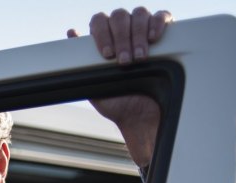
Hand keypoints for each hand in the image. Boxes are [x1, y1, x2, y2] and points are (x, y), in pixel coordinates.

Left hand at [68, 8, 172, 166]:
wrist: (140, 115)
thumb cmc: (115, 101)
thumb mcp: (94, 85)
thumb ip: (82, 62)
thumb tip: (71, 33)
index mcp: (104, 39)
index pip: (99, 21)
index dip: (102, 34)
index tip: (107, 54)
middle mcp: (122, 30)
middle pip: (119, 17)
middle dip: (121, 38)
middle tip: (124, 61)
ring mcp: (142, 30)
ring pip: (139, 14)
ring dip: (138, 35)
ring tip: (139, 58)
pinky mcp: (163, 34)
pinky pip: (162, 16)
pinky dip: (158, 23)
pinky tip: (153, 38)